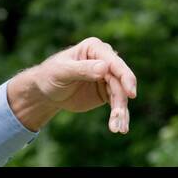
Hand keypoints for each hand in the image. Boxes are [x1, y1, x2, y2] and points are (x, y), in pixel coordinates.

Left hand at [7, 37, 137, 133]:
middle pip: (121, 80)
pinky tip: (118, 128)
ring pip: (121, 94)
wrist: (46, 91)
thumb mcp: (63, 71)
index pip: (114, 62)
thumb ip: (82, 69)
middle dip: (122, 100)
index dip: (125, 77)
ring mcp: (107, 77)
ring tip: (118, 129)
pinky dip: (118, 116)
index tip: (131, 94)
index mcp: (94, 48)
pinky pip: (117, 103)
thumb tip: (104, 67)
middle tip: (120, 120)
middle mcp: (105, 60)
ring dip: (121, 113)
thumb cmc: (51, 75)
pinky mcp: (107, 92)